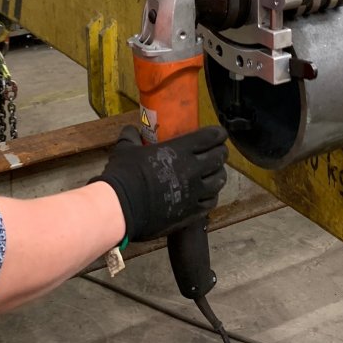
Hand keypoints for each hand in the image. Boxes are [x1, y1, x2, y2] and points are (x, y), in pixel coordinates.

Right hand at [95, 125, 228, 241]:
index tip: (219, 134)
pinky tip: (206, 194)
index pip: (210, 137)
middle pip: (219, 157)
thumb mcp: (126, 149)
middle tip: (218, 151)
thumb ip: (131, 137)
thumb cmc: (124, 175)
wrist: (121, 207)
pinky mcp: (191, 212)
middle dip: (221, 152)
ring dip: (218, 174)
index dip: (218, 134)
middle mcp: (192, 169)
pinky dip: (211, 196)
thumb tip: (131, 130)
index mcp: (179, 149)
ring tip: (214, 173)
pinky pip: (210, 202)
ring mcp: (194, 192)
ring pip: (219, 180)